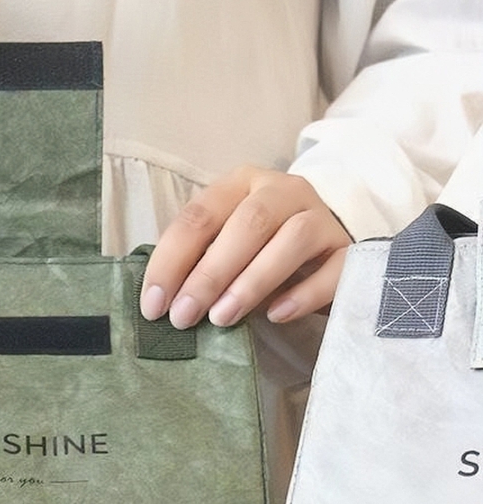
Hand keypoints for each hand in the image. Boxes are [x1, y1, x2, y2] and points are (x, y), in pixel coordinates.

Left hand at [139, 165, 351, 327]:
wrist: (326, 248)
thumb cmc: (260, 249)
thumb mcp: (224, 245)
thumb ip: (199, 261)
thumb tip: (162, 302)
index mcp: (239, 185)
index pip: (199, 216)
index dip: (171, 261)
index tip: (153, 305)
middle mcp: (282, 191)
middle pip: (247, 223)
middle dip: (209, 273)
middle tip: (184, 316)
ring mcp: (321, 217)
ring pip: (290, 239)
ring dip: (251, 282)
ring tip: (222, 318)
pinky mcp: (350, 250)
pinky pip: (332, 270)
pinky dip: (302, 294)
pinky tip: (276, 315)